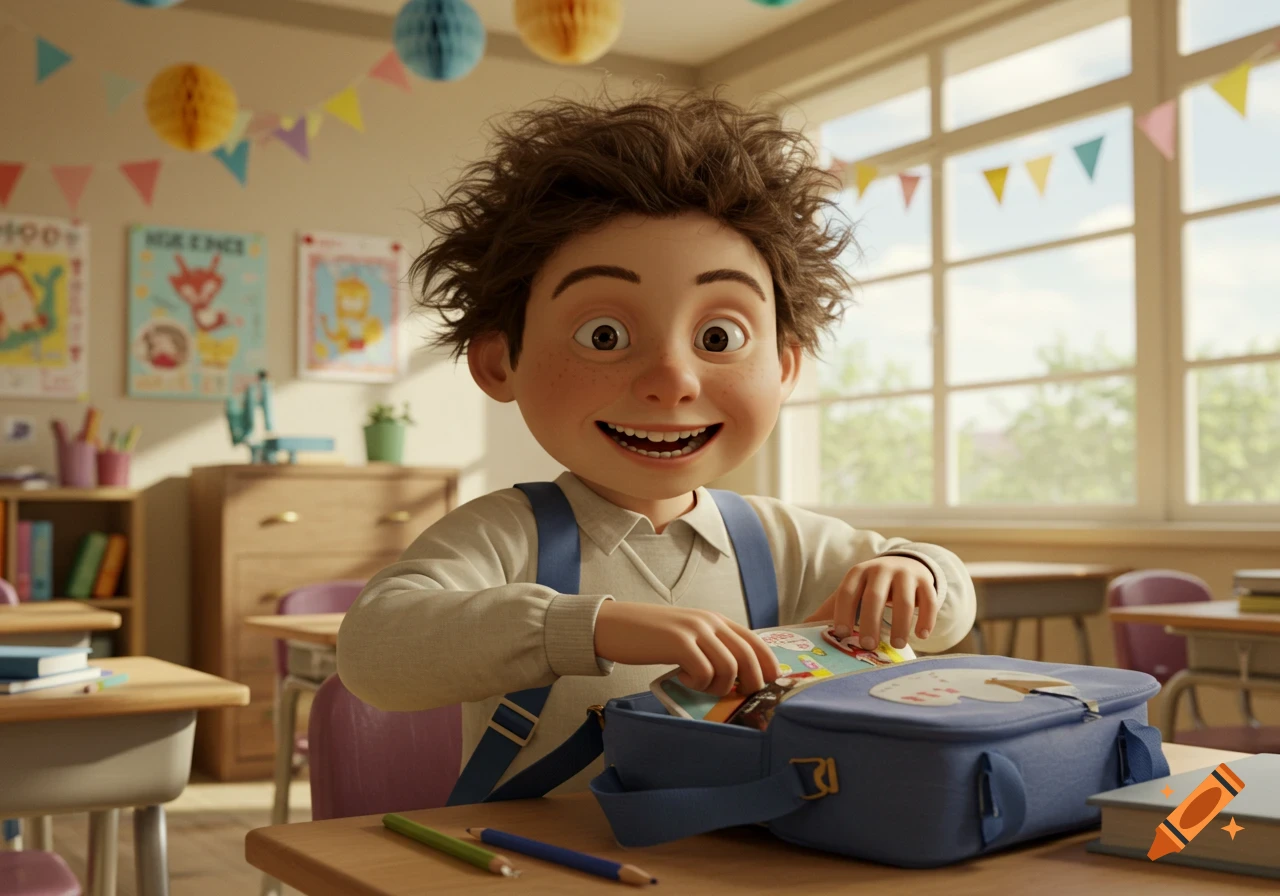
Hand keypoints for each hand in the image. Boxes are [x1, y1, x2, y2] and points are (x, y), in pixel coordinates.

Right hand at [594, 602, 780, 696]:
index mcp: (716, 620)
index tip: (770, 686)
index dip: (769, 665)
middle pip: (748, 657)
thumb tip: (738, 679)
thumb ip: (711, 647)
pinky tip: (682, 678)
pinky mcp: (678, 642)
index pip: (756, 642)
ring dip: (718, 686)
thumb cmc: (650, 636)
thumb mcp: (688, 635)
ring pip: (729, 667)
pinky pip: (704, 672)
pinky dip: (697, 683)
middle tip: (735, 696)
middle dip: (750, 684)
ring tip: (699, 685)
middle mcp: (710, 621)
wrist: (613, 624)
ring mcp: (695, 630)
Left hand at [804, 556, 937, 650]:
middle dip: (871, 622)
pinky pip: (928, 600)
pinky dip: (926, 619)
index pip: (847, 592)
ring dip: (901, 625)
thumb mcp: (851, 593)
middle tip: (870, 646)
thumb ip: (830, 611)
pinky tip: (922, 635)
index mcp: (857, 573)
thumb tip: (797, 631)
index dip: (844, 613)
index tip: (842, 635)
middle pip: (875, 597)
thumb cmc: (871, 587)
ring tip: (898, 645)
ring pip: (905, 601)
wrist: (904, 565)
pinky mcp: (925, 581)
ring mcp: (905, 574)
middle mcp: (880, 570)